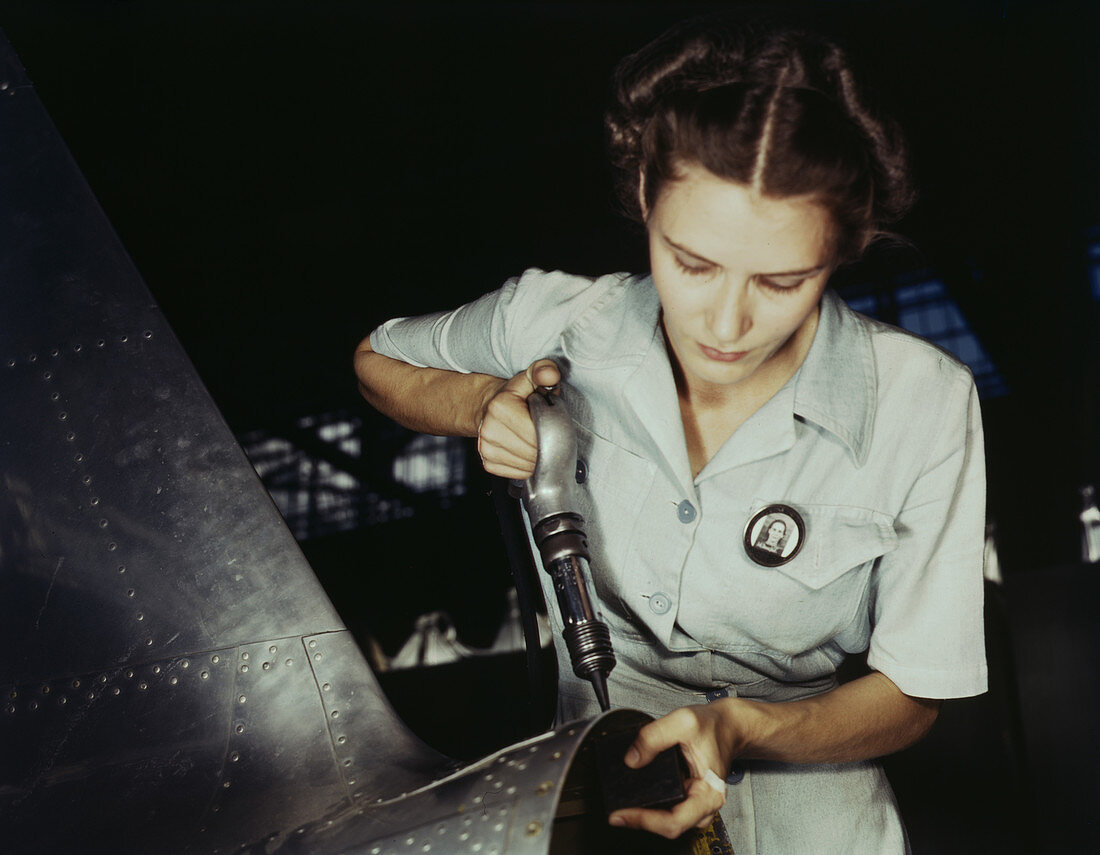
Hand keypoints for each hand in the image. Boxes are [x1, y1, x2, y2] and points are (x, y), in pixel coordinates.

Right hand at [475, 358, 560, 478]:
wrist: (487, 406)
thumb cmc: (515, 394)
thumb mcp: (530, 376)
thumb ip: (543, 371)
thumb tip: (550, 375)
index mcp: (500, 407)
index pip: (537, 432)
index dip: (552, 429)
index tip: (554, 421)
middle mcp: (489, 430)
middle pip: (534, 452)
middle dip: (548, 443)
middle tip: (548, 431)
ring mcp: (486, 449)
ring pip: (528, 466)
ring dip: (540, 457)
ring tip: (537, 439)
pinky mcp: (488, 463)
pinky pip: (519, 473)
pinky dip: (529, 466)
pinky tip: (529, 451)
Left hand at [608, 702, 740, 838]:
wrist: (727, 725)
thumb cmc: (713, 726)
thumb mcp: (682, 721)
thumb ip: (652, 737)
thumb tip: (631, 759)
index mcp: (709, 792)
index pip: (674, 821)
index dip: (646, 821)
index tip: (623, 815)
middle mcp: (705, 804)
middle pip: (670, 826)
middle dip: (641, 821)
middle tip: (615, 813)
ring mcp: (698, 804)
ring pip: (668, 821)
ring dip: (646, 817)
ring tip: (622, 806)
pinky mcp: (690, 798)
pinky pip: (669, 810)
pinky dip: (652, 808)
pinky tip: (637, 799)